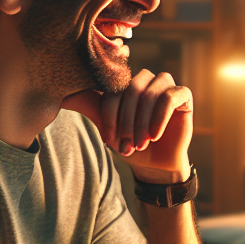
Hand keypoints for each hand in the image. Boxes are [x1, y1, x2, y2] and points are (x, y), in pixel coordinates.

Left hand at [63, 69, 192, 180]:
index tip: (109, 139)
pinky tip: (155, 135)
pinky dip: (160, 117)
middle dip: (126, 120)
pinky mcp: (183, 94)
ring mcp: (165, 85)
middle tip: (127, 145)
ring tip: (141, 143)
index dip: (110, 114)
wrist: (155, 164)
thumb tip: (61, 94)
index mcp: (125, 82)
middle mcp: (145, 79)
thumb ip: (89, 105)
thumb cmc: (130, 143)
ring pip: (150, 92)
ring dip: (143, 121)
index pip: (113, 89)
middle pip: (132, 89)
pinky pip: (170, 97)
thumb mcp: (106, 125)